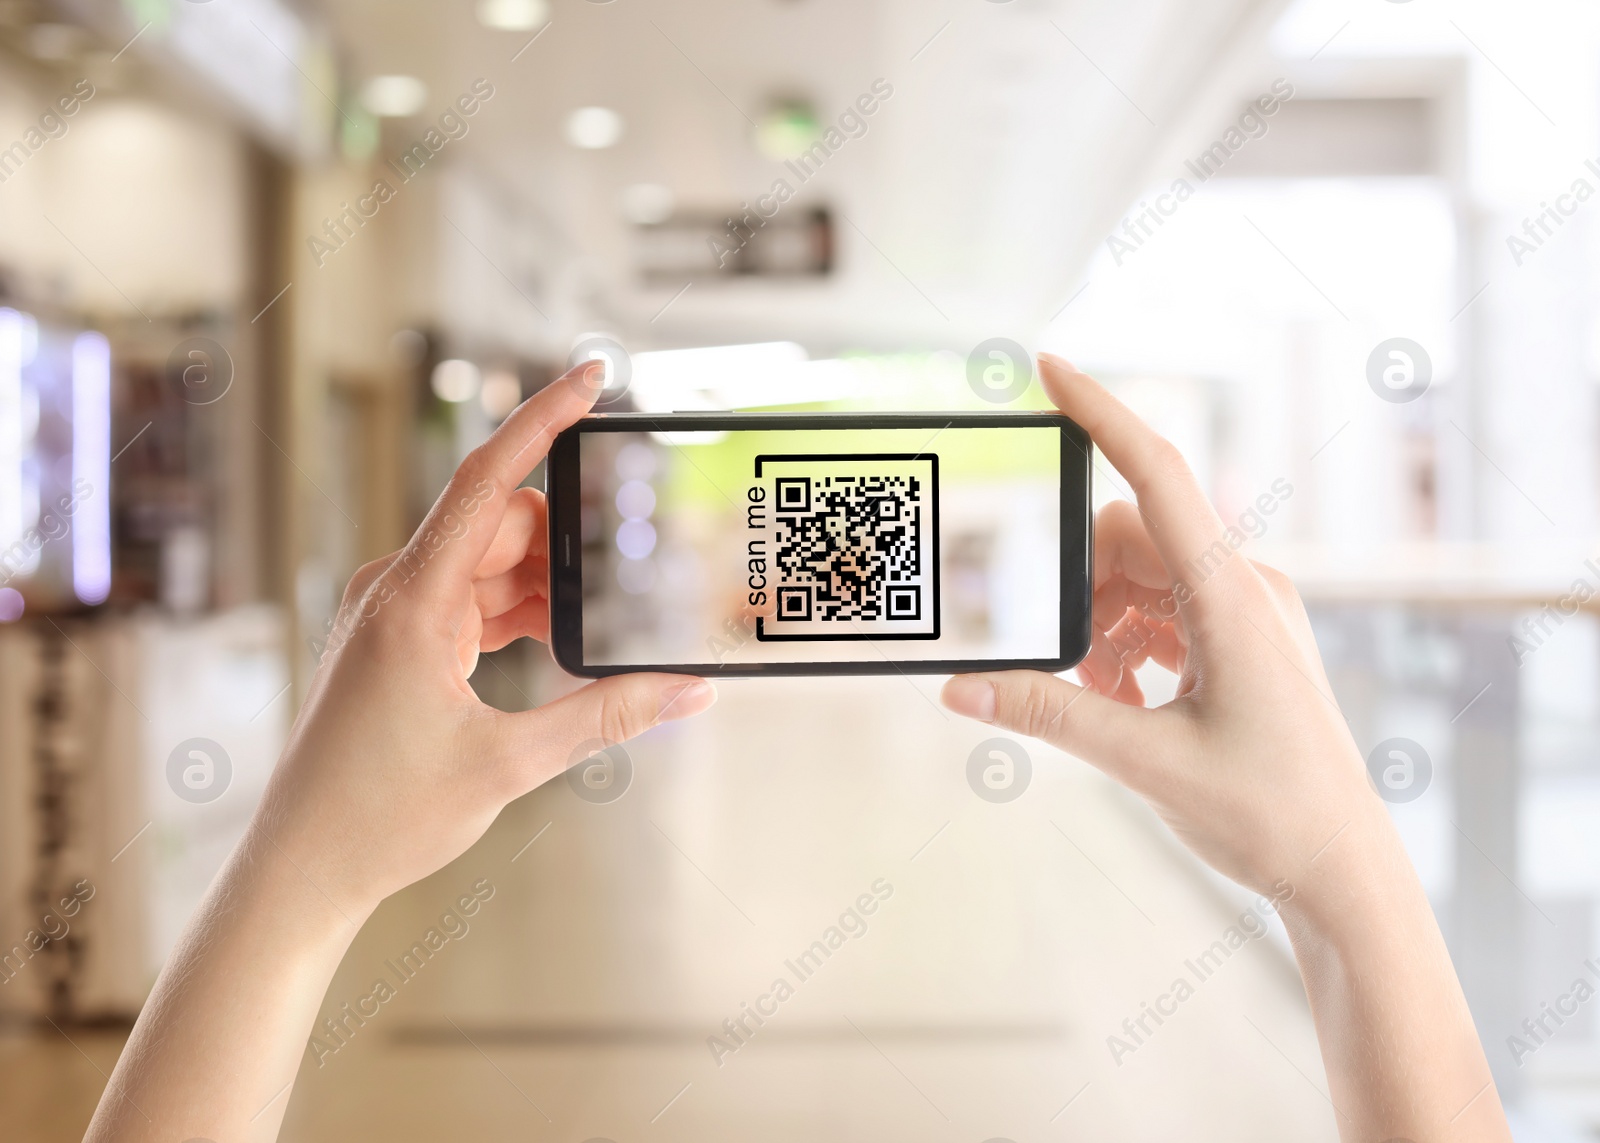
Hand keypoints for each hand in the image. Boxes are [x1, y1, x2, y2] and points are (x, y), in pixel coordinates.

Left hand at [258, 362, 715, 917]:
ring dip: (544, 591)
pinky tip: (553, 651)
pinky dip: (517, 614)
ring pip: (490, 565)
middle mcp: (394, 589)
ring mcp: (392, 613)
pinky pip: (471, 600)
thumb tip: (686, 690)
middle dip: (566, 552)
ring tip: (588, 640)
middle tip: (618, 598)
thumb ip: (606, 717)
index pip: (487, 478)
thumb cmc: (383, 815)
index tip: (592, 375)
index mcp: (410, 598)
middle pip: (502, 525)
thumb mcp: (511, 764)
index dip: (543, 418)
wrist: (304, 866)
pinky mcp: (396, 640)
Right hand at [942, 354, 1509, 1140]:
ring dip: (1103, 621)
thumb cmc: (1267, 813)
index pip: (1157, 475)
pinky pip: (1169, 605)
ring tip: (1099, 696)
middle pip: (1132, 538)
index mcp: (1231, 597)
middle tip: (1057, 659)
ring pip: (1146, 575)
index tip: (1050, 367)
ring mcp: (1253, 609)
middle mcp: (1247, 586)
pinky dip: (1130, 637)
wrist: (1344, 869)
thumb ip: (1049, 714)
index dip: (1102, 412)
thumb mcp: (1144, 762)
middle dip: (1079, 586)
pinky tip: (1126, 695)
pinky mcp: (1249, 637)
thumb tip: (960, 687)